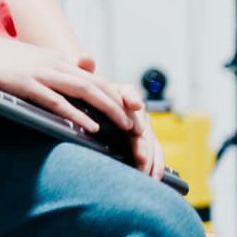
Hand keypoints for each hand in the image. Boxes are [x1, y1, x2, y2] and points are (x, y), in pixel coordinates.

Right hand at [0, 29, 137, 136]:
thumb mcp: (22, 62)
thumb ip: (42, 72)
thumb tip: (55, 90)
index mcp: (52, 59)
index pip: (92, 77)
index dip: (114, 94)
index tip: (131, 111)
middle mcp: (51, 63)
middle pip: (95, 84)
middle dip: (120, 104)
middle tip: (138, 125)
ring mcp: (38, 73)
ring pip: (83, 91)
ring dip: (108, 109)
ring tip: (126, 127)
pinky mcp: (23, 84)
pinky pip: (56, 101)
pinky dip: (77, 115)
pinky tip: (90, 127)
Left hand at [75, 54, 163, 179]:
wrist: (87, 101)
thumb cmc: (85, 92)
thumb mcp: (82, 82)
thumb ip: (84, 70)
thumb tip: (86, 58)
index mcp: (121, 93)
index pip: (129, 93)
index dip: (132, 98)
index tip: (134, 104)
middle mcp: (135, 110)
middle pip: (144, 126)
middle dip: (144, 143)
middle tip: (140, 158)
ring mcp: (141, 127)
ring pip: (151, 143)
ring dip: (152, 159)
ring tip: (149, 174)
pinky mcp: (141, 143)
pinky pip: (152, 155)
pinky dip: (154, 166)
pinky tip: (153, 178)